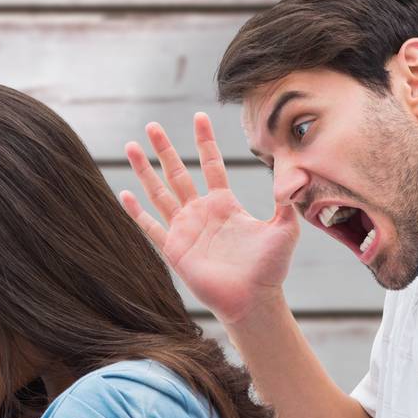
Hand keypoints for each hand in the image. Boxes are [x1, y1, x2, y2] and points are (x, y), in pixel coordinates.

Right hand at [120, 111, 298, 326]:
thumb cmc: (270, 269)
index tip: (199, 116)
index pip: (211, 165)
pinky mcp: (174, 249)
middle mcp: (201, 213)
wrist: (253, 301)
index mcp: (224, 204)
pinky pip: (150, 227)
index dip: (205, 142)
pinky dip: (136, 211)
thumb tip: (294, 179)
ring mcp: (185, 230)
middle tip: (152, 126)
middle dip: (165, 149)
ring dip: (145, 171)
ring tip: (131, 147)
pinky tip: (123, 193)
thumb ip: (286, 203)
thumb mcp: (284, 230)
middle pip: (178, 173)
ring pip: (159, 193)